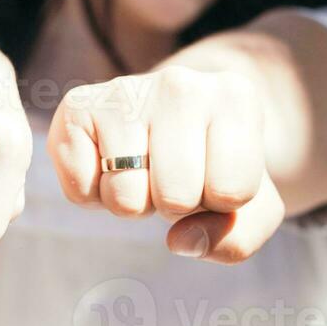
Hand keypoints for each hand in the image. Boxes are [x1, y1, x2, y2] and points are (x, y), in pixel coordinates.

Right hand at [46, 65, 284, 263]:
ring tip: (143, 168)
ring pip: (126, 198)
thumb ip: (235, 239)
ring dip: (134, 203)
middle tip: (174, 175)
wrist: (170, 121)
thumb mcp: (249, 208)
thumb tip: (179, 241)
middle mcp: (181, 83)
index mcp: (236, 98)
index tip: (215, 173)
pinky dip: (92, 195)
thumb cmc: (214, 167)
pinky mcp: (77, 104)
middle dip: (175, 205)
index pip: (232, 192)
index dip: (222, 202)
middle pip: (176, 196)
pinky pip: (81, 189)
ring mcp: (125, 90)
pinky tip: (108, 162)